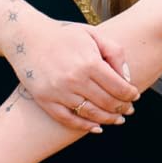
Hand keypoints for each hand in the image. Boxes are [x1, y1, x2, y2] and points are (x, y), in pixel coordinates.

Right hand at [15, 15, 139, 134]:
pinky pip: (68, 120)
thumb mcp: (93, 35)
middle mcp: (75, 79)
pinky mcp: (45, 100)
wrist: (27, 37)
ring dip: (108, 119)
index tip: (135, 96)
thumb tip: (127, 78)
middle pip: (107, 103)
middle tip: (129, 109)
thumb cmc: (64, 35)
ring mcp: (59, 92)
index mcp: (89, 62)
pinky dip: (84, 127)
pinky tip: (96, 127)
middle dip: (122, 108)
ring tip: (117, 119)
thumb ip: (115, 52)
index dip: (130, 94)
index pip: (118, 87)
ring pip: (91, 114)